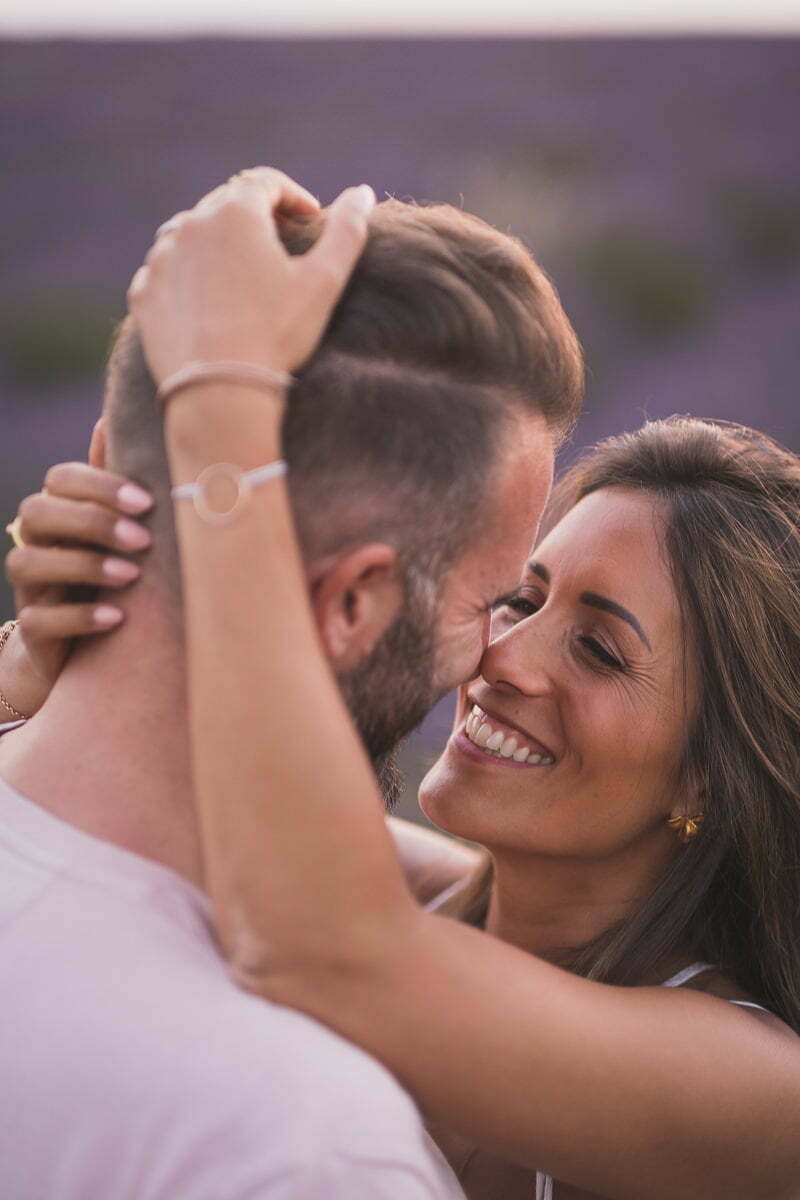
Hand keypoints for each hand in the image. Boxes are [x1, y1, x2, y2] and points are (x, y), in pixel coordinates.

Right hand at [4, 462, 152, 698]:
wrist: (88, 641)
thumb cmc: (110, 567)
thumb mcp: (118, 524)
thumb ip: (112, 480)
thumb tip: (108, 420)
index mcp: (58, 509)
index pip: (60, 479)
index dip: (99, 486)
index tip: (147, 503)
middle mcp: (34, 542)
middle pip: (37, 512)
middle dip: (92, 522)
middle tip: (143, 540)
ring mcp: (29, 586)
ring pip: (26, 562)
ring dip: (83, 566)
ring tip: (130, 575)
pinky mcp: (33, 629)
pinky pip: (38, 620)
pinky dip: (77, 618)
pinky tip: (116, 618)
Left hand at [127, 167, 374, 384]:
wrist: (219, 391)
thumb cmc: (277, 334)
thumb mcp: (324, 281)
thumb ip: (347, 230)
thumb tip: (363, 193)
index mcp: (236, 212)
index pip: (266, 182)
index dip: (292, 196)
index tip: (309, 220)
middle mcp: (191, 224)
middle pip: (225, 204)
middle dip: (254, 218)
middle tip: (278, 248)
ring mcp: (161, 258)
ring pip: (191, 233)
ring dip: (216, 243)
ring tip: (240, 274)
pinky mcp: (144, 293)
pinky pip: (166, 270)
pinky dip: (187, 275)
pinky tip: (207, 300)